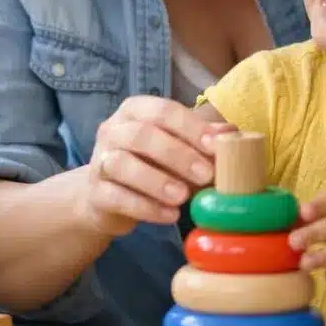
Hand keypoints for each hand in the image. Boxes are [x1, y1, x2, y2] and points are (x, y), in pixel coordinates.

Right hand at [76, 96, 230, 236]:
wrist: (109, 198)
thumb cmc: (151, 165)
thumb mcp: (177, 148)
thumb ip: (201, 140)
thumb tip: (230, 134)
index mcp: (135, 110)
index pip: (163, 111)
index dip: (190, 127)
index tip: (215, 146)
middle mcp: (112, 130)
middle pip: (141, 135)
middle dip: (177, 155)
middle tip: (206, 175)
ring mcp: (100, 161)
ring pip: (122, 164)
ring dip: (157, 181)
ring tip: (184, 197)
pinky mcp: (95, 193)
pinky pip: (116, 197)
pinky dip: (145, 207)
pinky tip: (169, 215)